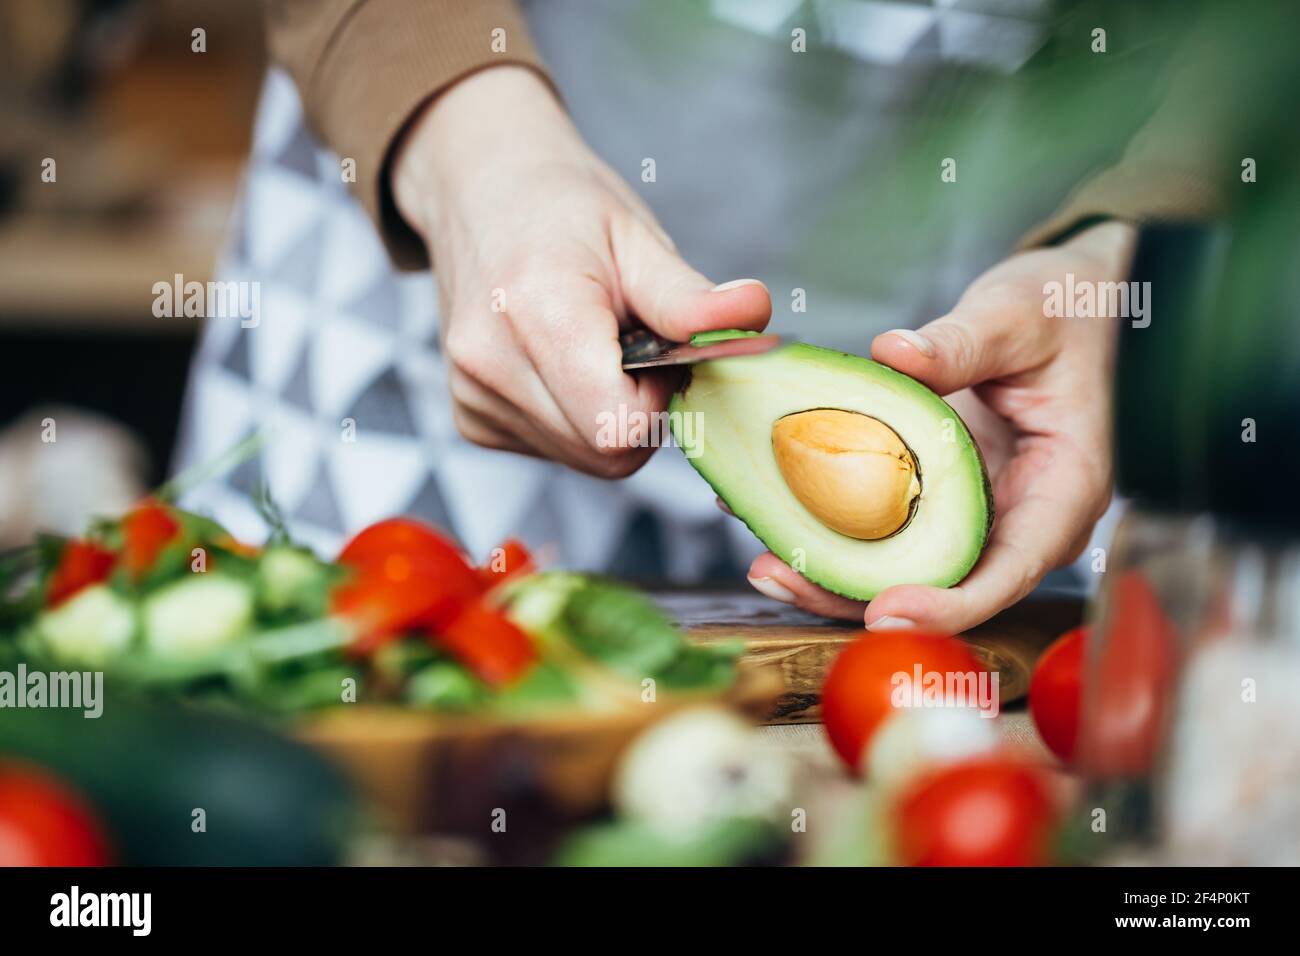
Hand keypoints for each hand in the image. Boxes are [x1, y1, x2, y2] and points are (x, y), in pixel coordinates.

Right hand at [392, 67, 770, 476]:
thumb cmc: (561, 209)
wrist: (479, 193)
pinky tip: (563, 364)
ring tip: (595, 348)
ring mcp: (472, 398)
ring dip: (609, 416)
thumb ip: (689, 296)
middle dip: (640, 411)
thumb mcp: (635, 238)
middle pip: (604, 451)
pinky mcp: (470, 418)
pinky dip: (575, 419)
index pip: (619, 425)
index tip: (660, 356)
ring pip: (582, 456)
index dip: (659, 402)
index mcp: (537, 312)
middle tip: (636, 348)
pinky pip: (552, 448)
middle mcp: (491, 365)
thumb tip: (754, 311)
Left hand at [742, 221, 1136, 632]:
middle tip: (781, 577)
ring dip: (837, 573)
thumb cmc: (1066, 307)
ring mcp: (982, 511)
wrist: (1074, 301)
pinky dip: (838, 531)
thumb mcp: (1019, 312)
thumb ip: (962, 340)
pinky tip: (778, 519)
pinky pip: (894, 529)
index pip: (1011, 571)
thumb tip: (894, 354)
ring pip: (910, 568)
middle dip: (861, 596)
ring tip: (766, 564)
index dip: (949, 605)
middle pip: (946, 585)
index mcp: (1065, 487)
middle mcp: (1024, 517)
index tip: (883, 612)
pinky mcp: (945, 495)